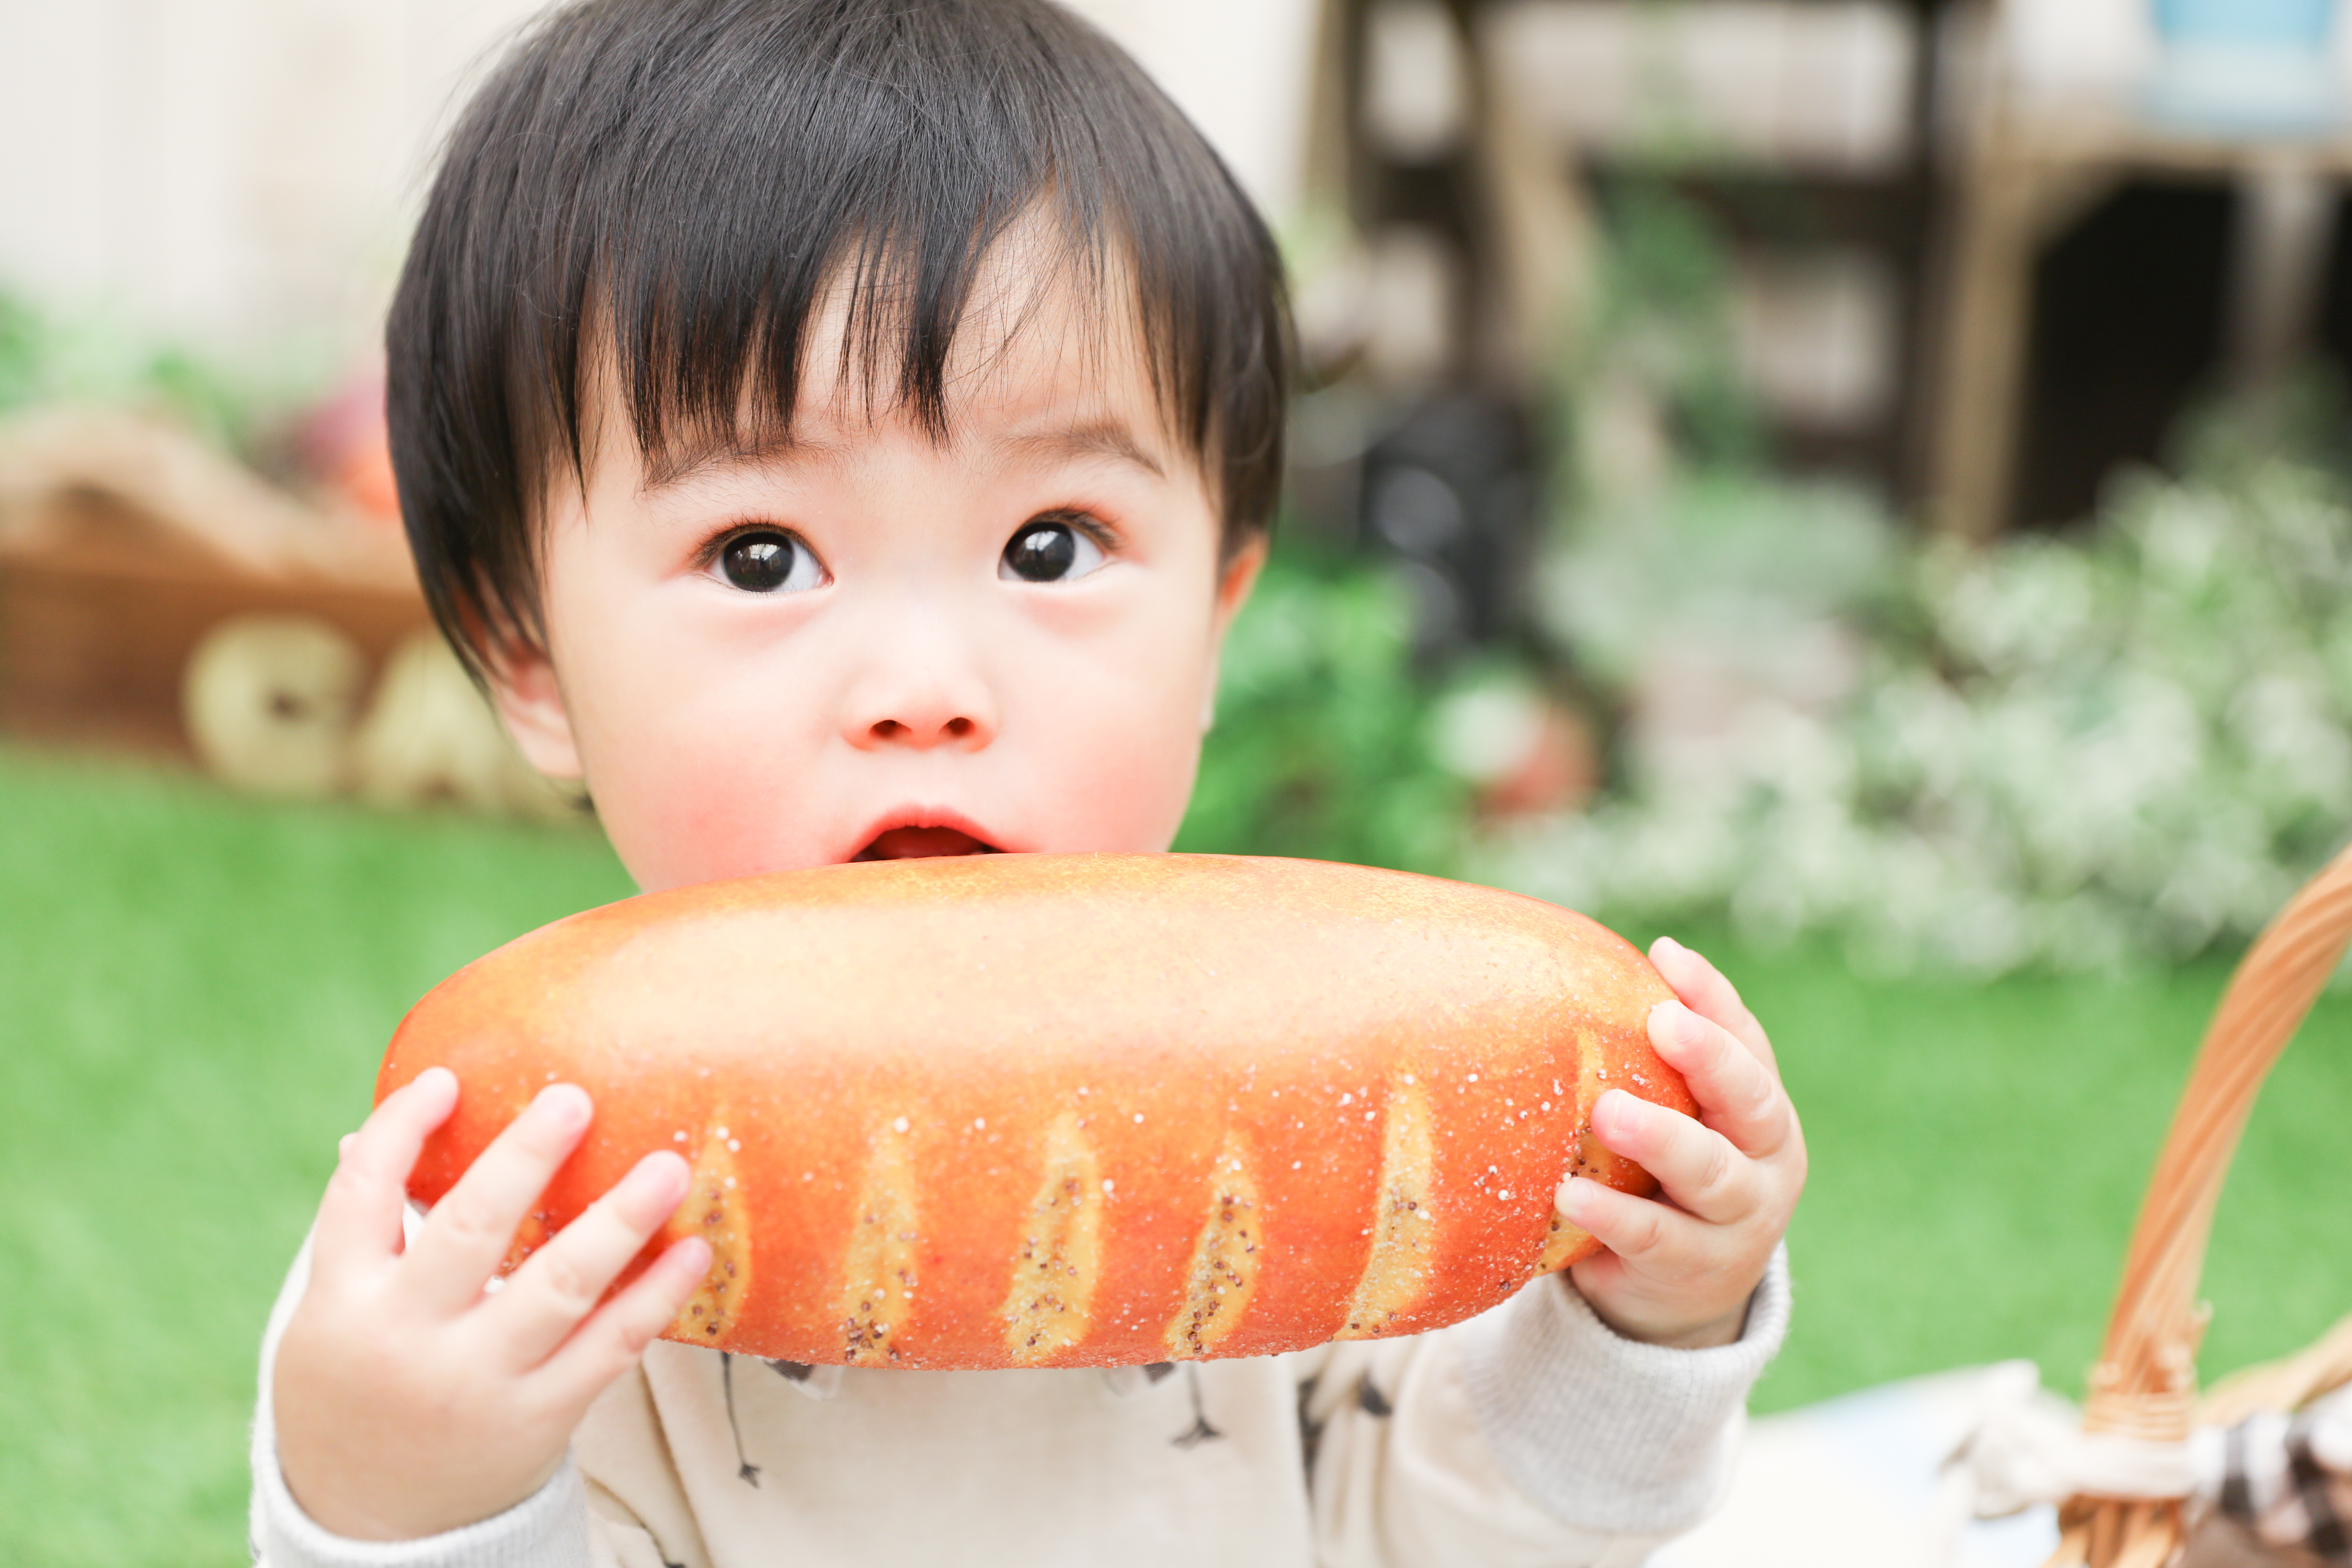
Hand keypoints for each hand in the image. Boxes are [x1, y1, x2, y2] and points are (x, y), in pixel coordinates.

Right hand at [272, 1068, 710, 1540]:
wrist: (369, 1523)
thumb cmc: (359, 1385)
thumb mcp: (330, 1318)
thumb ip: (360, 1234)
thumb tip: (369, 1135)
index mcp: (344, 1301)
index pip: (361, 1197)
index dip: (399, 1131)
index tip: (446, 1079)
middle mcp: (407, 1340)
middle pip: (468, 1230)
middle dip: (523, 1159)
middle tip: (575, 1097)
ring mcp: (476, 1384)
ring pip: (557, 1289)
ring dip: (618, 1221)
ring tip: (669, 1165)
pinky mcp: (538, 1420)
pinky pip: (609, 1349)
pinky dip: (656, 1297)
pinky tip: (695, 1250)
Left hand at [1556, 936, 1805, 1348]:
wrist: (1685, 1290)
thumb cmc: (1668, 1175)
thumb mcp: (1678, 1116)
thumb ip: (1649, 1062)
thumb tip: (1584, 971)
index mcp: (1761, 1109)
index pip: (1748, 1041)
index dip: (1713, 998)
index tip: (1666, 956)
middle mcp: (1764, 1159)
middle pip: (1751, 1102)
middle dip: (1710, 1058)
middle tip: (1661, 1022)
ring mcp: (1737, 1220)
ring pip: (1710, 1173)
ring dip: (1661, 1138)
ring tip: (1606, 1111)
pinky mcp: (1694, 1268)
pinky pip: (1654, 1237)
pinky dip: (1612, 1213)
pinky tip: (1569, 1193)